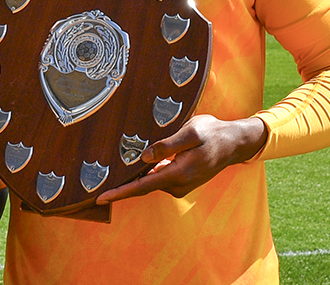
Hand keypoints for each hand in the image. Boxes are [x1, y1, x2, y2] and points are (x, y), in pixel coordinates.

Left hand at [95, 115, 266, 204]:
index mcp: (179, 173)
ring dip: (134, 176)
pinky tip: (135, 163)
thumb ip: (167, 146)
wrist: (234, 142)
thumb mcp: (191, 132)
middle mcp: (178, 184)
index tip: (101, 198)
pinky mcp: (181, 179)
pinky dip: (146, 172)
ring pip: (150, 180)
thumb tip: (143, 158)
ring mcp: (180, 184)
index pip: (143, 186)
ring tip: (112, 168)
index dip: (120, 192)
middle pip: (143, 185)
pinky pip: (158, 177)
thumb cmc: (213, 134)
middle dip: (121, 185)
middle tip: (95, 183)